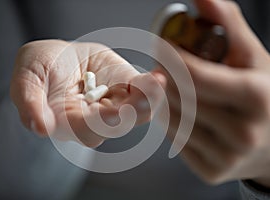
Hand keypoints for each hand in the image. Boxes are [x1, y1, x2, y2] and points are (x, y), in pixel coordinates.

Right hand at [10, 40, 165, 146]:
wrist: (58, 57)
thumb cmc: (39, 69)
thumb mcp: (26, 80)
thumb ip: (29, 102)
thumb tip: (40, 128)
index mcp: (69, 122)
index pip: (86, 130)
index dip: (98, 124)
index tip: (111, 114)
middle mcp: (95, 118)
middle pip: (118, 124)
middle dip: (132, 113)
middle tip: (142, 99)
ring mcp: (114, 102)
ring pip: (136, 111)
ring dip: (148, 99)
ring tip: (156, 83)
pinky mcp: (126, 85)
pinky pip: (143, 90)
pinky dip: (152, 85)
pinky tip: (159, 75)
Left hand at [164, 0, 269, 186]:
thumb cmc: (265, 96)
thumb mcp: (254, 58)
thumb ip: (229, 25)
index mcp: (255, 99)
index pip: (195, 74)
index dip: (170, 55)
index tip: (159, 40)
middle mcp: (242, 133)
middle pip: (179, 96)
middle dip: (163, 72)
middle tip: (162, 59)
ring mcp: (226, 158)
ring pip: (172, 118)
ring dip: (164, 96)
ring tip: (173, 83)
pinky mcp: (211, 173)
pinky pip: (175, 138)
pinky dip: (170, 119)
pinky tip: (180, 108)